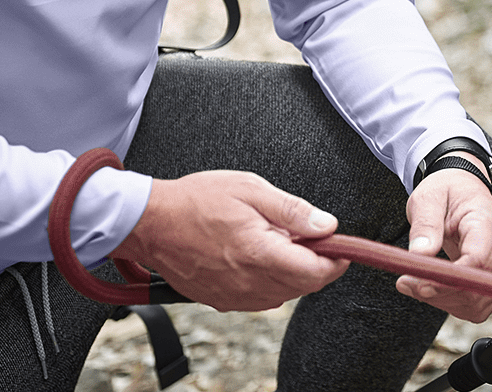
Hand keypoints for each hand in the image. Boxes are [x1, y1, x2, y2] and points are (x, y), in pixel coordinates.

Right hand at [110, 170, 346, 311]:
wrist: (151, 224)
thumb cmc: (196, 201)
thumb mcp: (251, 189)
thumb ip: (293, 210)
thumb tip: (327, 225)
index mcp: (260, 254)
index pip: (316, 272)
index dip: (336, 260)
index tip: (340, 246)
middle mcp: (249, 283)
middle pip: (304, 286)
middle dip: (316, 264)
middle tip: (308, 235)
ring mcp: (234, 297)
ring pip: (284, 295)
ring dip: (292, 273)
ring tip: (278, 241)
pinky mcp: (222, 301)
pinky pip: (260, 298)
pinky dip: (270, 281)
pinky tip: (259, 256)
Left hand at [397, 168, 491, 321]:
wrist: (463, 189)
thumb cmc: (448, 191)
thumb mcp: (428, 197)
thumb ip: (425, 225)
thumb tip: (420, 254)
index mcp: (487, 221)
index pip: (478, 260)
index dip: (451, 279)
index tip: (421, 284)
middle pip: (479, 286)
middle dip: (440, 293)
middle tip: (406, 282)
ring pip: (478, 302)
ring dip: (443, 300)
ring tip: (415, 283)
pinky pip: (478, 304)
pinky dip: (453, 303)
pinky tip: (433, 289)